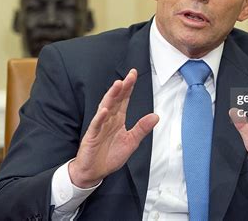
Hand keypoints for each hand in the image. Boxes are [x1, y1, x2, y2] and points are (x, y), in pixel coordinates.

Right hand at [69, 69, 158, 187]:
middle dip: (122, 87)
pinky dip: (100, 117)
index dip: (129, 87)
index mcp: (118, 119)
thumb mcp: (131, 142)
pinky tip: (105, 110)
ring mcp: (99, 127)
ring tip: (118, 85)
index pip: (124, 100)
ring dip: (111, 96)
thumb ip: (142, 128)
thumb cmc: (109, 156)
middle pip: (116, 100)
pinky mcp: (91, 136)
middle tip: (129, 76)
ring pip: (105, 108)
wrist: (93, 172)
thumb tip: (156, 116)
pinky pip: (96, 125)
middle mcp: (108, 119)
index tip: (133, 74)